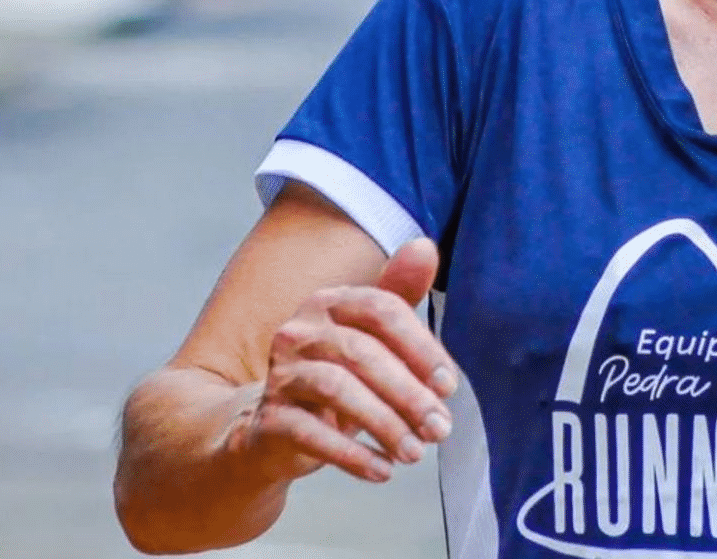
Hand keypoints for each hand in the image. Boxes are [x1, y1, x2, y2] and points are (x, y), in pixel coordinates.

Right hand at [236, 238, 457, 483]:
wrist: (271, 431)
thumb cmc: (337, 378)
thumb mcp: (371, 339)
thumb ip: (400, 295)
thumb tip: (425, 247)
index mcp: (330, 302)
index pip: (381, 310)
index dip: (420, 347)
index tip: (449, 386)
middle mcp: (299, 331)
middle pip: (362, 352)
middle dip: (410, 394)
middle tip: (440, 428)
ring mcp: (279, 375)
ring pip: (337, 389)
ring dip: (385, 424)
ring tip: (416, 453)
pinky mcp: (267, 419)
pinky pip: (310, 434)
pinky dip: (352, 455)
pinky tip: (382, 470)